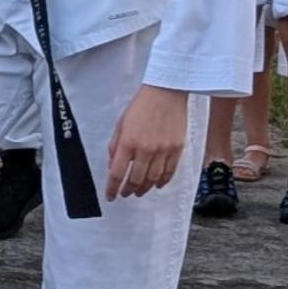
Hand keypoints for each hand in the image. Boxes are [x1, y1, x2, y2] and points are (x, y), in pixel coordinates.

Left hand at [103, 84, 191, 199]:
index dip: (112, 188)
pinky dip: (162, 182)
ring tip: (139, 192)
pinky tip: (157, 185)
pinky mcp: (177, 148)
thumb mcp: (120, 124)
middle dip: (128, 190)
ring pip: (152, 179)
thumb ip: (115, 146)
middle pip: (135, 180)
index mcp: (128, 143)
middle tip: (125, 194)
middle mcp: (145, 149)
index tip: (110, 196)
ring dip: (144, 189)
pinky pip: (169, 172)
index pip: (117, 173)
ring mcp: (163, 150)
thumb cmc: (142, 106)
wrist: (166, 93)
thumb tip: (112, 166)